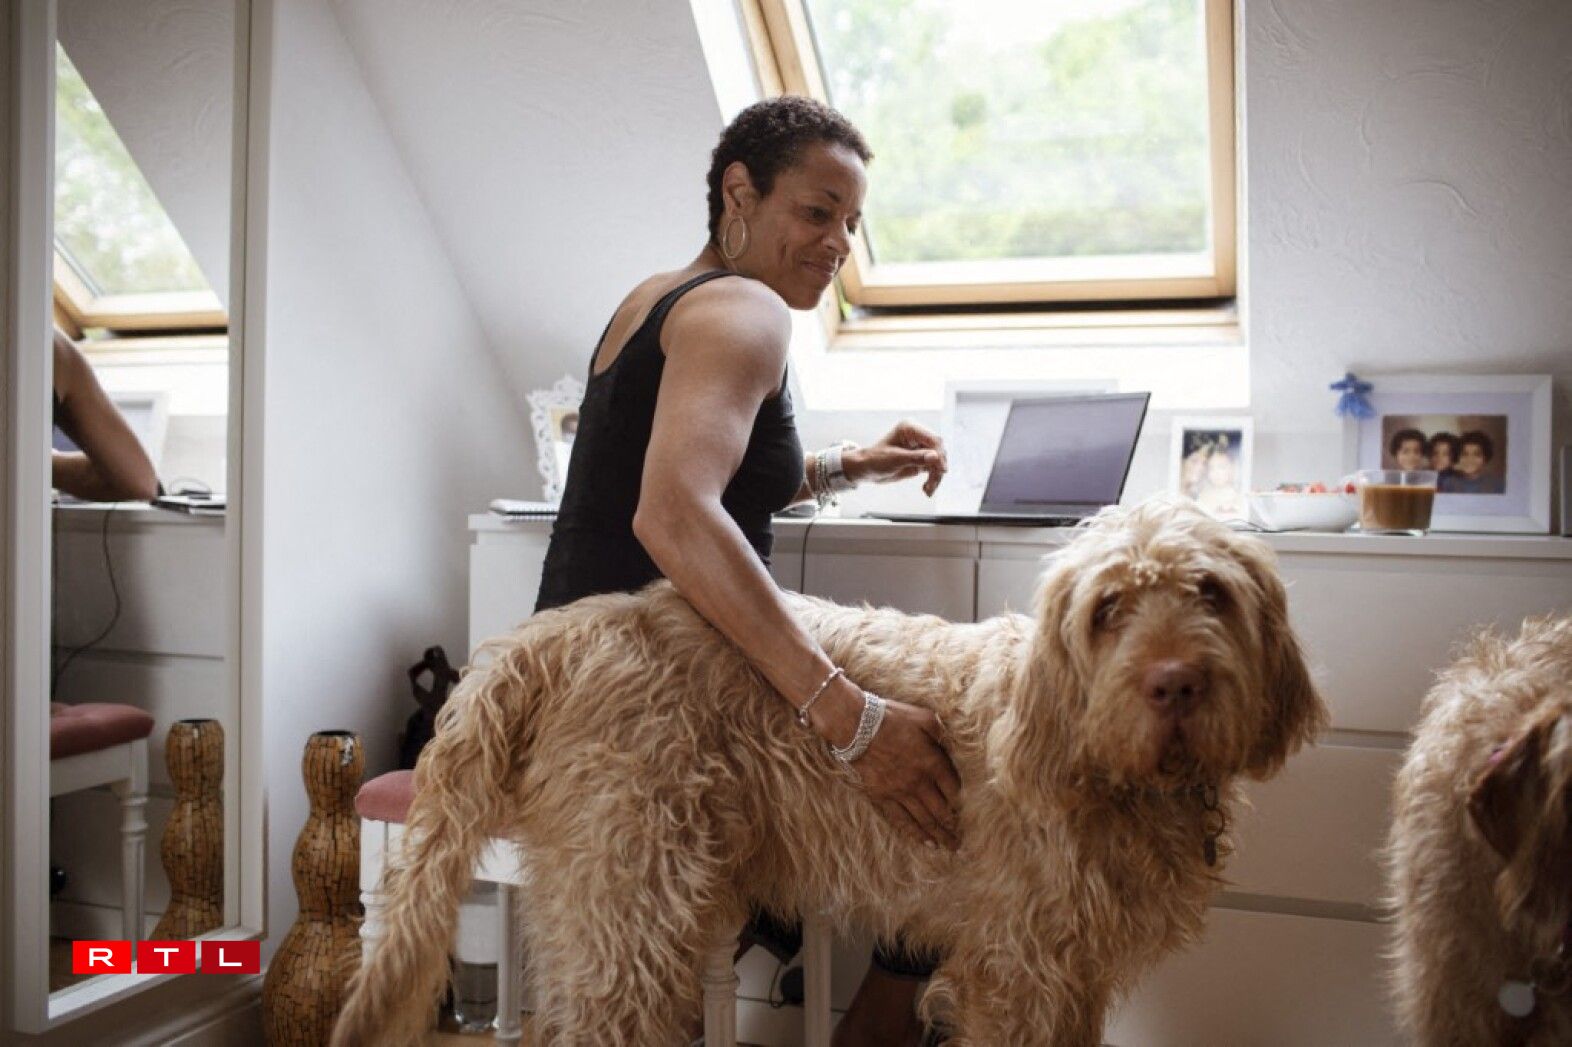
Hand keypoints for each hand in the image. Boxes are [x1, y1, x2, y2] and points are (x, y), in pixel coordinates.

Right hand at [810, 680, 961, 849]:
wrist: (855, 725)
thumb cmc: (891, 717)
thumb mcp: (924, 717)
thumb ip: (942, 733)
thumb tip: (954, 745)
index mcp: (933, 761)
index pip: (954, 788)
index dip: (961, 800)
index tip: (967, 809)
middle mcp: (919, 781)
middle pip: (942, 810)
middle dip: (954, 827)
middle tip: (962, 841)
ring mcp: (900, 791)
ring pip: (924, 820)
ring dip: (938, 835)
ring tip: (949, 846)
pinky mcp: (882, 797)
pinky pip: (902, 820)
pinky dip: (915, 834)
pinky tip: (926, 843)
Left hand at [846, 421, 947, 496]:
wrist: (867, 469)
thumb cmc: (875, 459)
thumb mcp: (895, 459)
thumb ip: (916, 458)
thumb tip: (935, 457)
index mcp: (910, 429)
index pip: (932, 439)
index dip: (939, 454)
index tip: (942, 469)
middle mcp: (918, 436)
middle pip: (938, 451)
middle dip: (937, 468)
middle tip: (932, 484)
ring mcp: (920, 448)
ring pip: (938, 462)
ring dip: (936, 477)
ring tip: (928, 490)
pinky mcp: (921, 459)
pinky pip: (933, 469)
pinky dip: (932, 479)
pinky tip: (927, 489)